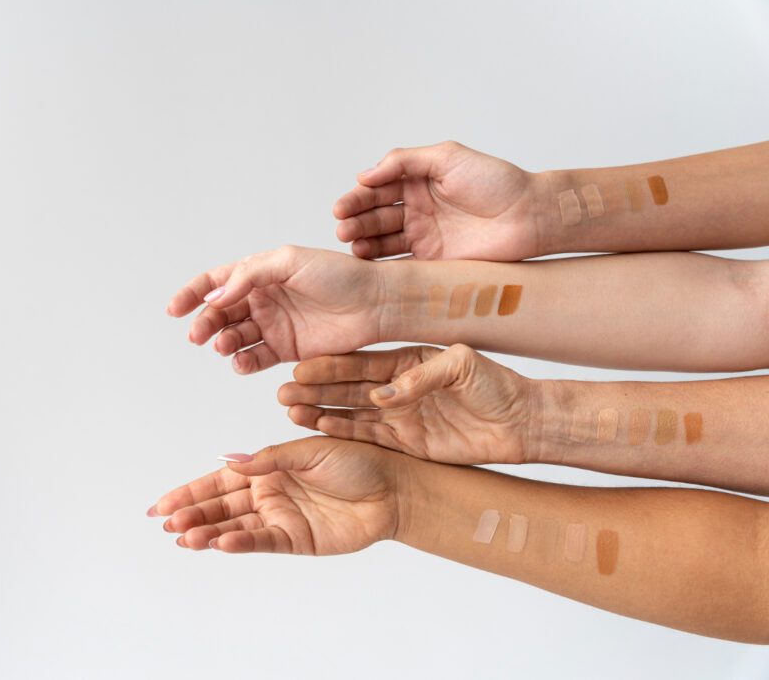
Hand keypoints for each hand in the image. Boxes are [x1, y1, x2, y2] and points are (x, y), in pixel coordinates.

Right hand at [147, 437, 401, 554]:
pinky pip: (261, 541)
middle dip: (191, 515)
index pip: (220, 481)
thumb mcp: (309, 450)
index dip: (190, 492)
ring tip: (184, 537)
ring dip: (208, 533)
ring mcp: (281, 518)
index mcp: (268, 469)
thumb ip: (269, 459)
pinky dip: (239, 543)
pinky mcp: (296, 540)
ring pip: (235, 528)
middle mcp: (269, 494)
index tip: (162, 505)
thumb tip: (230, 461)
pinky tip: (219, 543)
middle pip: (221, 508)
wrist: (393, 489)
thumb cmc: (358, 461)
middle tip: (165, 523)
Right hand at [166, 246, 392, 373]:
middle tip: (199, 335)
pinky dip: (242, 362)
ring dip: (223, 342)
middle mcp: (263, 298)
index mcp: (261, 272)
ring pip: (235, 337)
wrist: (375, 304)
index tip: (174, 309)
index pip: (217, 282)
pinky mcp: (287, 349)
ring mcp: (274, 325)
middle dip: (205, 323)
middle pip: (220, 313)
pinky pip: (255, 358)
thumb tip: (217, 295)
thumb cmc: (339, 275)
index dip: (193, 294)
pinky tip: (241, 362)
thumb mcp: (291, 261)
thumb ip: (250, 275)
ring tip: (225, 346)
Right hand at [277, 344, 536, 464]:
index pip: (361, 363)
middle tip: (283, 390)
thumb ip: (423, 377)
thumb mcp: (464, 365)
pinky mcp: (404, 442)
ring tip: (290, 410)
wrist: (522, 424)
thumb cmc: (498, 386)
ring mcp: (398, 415)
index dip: (331, 366)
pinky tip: (317, 428)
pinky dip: (341, 432)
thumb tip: (386, 394)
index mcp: (407, 361)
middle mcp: (397, 387)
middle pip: (347, 388)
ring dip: (320, 412)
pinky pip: (366, 436)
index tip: (302, 367)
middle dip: (314, 389)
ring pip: (350, 413)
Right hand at [334, 142, 543, 261]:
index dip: (357, 198)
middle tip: (342, 229)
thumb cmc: (496, 181)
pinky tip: (366, 262)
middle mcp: (416, 208)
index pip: (377, 189)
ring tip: (351, 245)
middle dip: (355, 221)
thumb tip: (366, 174)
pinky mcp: (432, 261)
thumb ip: (405, 161)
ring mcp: (423, 236)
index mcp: (417, 181)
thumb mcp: (448, 157)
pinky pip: (399, 263)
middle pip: (375, 215)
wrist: (528, 216)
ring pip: (382, 240)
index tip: (341, 208)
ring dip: (362, 242)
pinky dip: (380, 264)